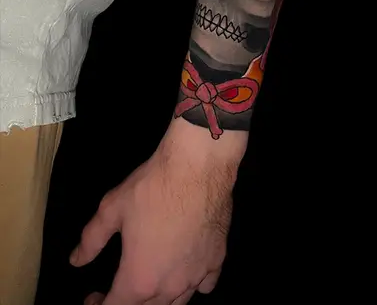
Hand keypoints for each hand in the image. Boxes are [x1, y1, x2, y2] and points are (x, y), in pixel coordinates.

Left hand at [70, 119, 241, 304]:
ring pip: (177, 302)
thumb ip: (92, 239)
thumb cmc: (153, 187)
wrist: (197, 167)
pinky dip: (194, 284)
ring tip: (150, 281)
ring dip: (159, 298)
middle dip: (129, 302)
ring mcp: (198, 274)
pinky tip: (187, 269)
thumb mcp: (112, 208)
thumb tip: (76, 259)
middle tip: (117, 287)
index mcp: (139, 278)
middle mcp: (170, 286)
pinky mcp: (218, 259)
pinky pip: (205, 285)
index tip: (93, 296)